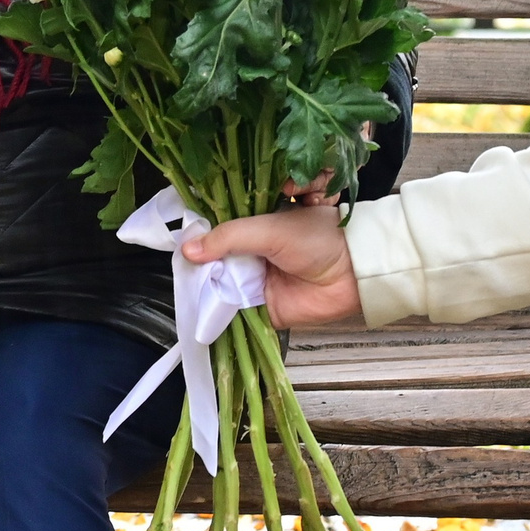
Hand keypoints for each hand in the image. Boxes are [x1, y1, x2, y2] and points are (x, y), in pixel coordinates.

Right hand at [182, 204, 362, 327]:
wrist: (353, 274)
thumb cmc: (320, 240)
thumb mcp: (269, 228)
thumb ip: (228, 237)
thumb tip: (188, 249)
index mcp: (256, 222)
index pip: (220, 224)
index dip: (199, 229)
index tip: (176, 232)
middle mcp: (252, 250)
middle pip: (216, 255)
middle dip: (199, 258)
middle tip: (176, 258)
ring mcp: (255, 278)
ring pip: (220, 281)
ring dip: (205, 282)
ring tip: (185, 278)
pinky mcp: (260, 306)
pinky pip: (232, 309)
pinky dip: (216, 309)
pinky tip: (197, 303)